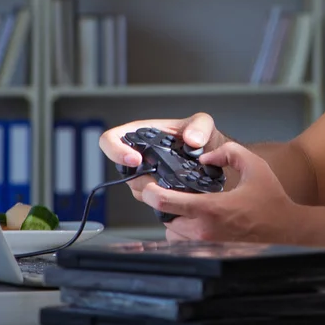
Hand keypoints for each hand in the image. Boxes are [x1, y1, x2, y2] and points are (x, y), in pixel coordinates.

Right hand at [98, 113, 228, 200]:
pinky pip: (151, 200)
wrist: (214, 159)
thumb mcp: (203, 123)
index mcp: (140, 134)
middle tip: (160, 178)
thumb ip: (200, 126)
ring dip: (154, 189)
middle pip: (122, 170)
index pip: (110, 139)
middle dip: (140, 177)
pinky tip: (179, 193)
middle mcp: (139, 156)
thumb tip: (192, 140)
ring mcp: (145, 176)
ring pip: (137, 188)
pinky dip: (164, 199)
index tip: (135, 159)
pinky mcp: (156, 192)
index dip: (115, 150)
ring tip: (175, 183)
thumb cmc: (201, 138)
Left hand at [141, 141, 305, 244]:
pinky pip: (182, 243)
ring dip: (172, 218)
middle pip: (164, 217)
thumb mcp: (254, 165)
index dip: (149, 192)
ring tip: (182, 206)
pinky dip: (180, 232)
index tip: (147, 184)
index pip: (165, 203)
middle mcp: (204, 230)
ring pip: (171, 232)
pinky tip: (192, 219)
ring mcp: (206, 245)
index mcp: (210, 209)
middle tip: (166, 191)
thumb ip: (227, 152)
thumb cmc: (271, 199)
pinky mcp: (210, 252)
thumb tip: (204, 157)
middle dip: (162, 204)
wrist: (289, 229)